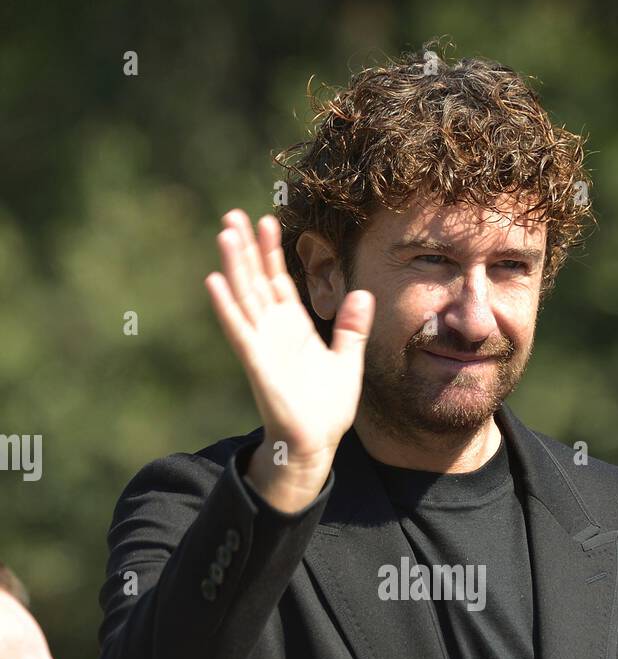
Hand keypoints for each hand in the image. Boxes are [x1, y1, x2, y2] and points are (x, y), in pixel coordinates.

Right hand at [204, 209, 374, 500]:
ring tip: (225, 233)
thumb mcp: (347, 361)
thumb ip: (351, 329)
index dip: (272, 252)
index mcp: (294, 328)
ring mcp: (262, 345)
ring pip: (244, 298)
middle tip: (233, 214)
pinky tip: (214, 280)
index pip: (278, 281)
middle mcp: (273, 331)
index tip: (267, 220)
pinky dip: (226, 307)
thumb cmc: (327, 408)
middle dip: (247, 249)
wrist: (315, 444)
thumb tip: (363, 294)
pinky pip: (239, 330)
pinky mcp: (256, 363)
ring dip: (234, 266)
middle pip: (256, 281)